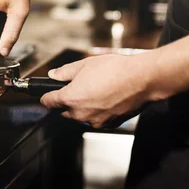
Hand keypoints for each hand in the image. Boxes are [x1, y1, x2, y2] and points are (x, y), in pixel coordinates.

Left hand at [40, 54, 154, 128]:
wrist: (141, 80)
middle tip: (78, 87)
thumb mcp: (85, 64)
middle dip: (67, 101)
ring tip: (97, 90)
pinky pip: (97, 120)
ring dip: (84, 107)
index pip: (48, 102)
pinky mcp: (109, 124)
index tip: (47, 94)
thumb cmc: (115, 70)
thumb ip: (65, 72)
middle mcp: (81, 114)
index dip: (46, 96)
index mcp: (70, 98)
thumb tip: (54, 75)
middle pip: (64, 111)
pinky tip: (107, 98)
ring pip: (81, 116)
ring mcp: (95, 121)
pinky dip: (98, 112)